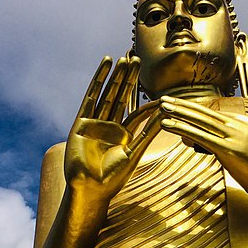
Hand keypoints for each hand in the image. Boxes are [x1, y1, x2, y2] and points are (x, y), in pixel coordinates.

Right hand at [65, 56, 160, 202]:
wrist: (90, 188)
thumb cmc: (113, 178)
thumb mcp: (134, 153)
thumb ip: (148, 132)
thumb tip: (165, 114)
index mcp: (123, 136)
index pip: (136, 112)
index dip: (145, 100)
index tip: (158, 88)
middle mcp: (109, 127)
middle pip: (121, 97)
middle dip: (129, 79)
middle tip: (138, 59)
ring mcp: (95, 122)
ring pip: (108, 93)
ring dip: (116, 76)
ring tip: (124, 58)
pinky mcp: (82, 121)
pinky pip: (91, 95)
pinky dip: (99, 79)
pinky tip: (106, 65)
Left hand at [159, 96, 247, 208]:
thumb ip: (232, 146)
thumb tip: (211, 146)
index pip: (217, 116)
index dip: (196, 115)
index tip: (180, 110)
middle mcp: (243, 125)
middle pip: (207, 112)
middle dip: (184, 106)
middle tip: (165, 100)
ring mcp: (237, 136)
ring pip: (201, 121)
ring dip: (179, 112)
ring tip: (162, 107)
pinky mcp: (231, 150)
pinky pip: (201, 136)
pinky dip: (182, 128)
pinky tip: (168, 124)